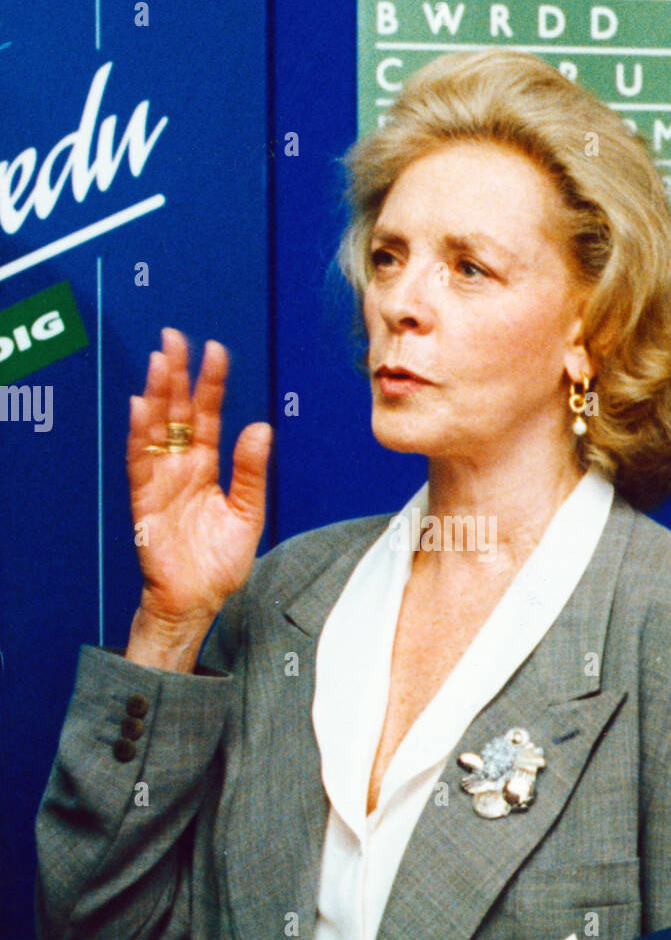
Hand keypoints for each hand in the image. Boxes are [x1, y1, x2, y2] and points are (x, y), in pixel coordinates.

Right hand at [126, 328, 271, 628]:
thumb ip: (252, 472)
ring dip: (157, 394)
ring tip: (160, 361)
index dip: (211, 384)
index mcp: (208, 466)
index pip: (209, 415)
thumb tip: (262, 428)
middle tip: (176, 338)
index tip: (215, 350)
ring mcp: (161, 481)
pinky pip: (140, 463)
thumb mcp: (248, 513)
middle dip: (177, 375)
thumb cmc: (220, 562)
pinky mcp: (145, 501)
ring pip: (156, 429)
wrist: (197, 600)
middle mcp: (182, 467)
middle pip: (178, 412)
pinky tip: (142, 407)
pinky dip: (140, 435)